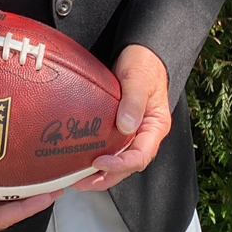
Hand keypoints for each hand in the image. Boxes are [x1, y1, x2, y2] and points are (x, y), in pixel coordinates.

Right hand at [0, 175, 61, 231]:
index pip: (4, 216)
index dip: (27, 206)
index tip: (49, 194)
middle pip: (8, 206)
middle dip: (32, 194)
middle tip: (56, 179)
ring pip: (1, 194)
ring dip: (20, 183)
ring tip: (41, 169)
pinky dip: (3, 174)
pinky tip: (13, 161)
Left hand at [71, 44, 171, 191]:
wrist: (138, 50)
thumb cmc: (143, 63)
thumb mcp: (139, 79)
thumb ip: (133, 101)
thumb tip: (126, 126)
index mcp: (155, 126)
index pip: (141, 155)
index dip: (121, 164)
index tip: (101, 163)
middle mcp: (144, 133)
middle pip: (127, 165)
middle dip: (105, 176)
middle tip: (81, 181)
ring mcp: (131, 131)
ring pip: (117, 159)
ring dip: (98, 171)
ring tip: (76, 177)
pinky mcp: (117, 126)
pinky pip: (109, 146)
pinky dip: (96, 156)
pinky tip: (80, 160)